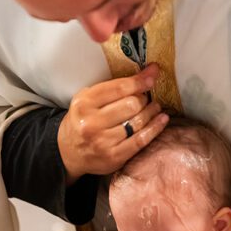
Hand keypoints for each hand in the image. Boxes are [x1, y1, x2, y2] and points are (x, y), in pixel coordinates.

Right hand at [57, 66, 169, 182]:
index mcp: (84, 103)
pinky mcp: (113, 157)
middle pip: (131, 104)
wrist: (68, 152)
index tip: (153, 73)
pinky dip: (155, 128)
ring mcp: (103, 142)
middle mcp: (91, 123)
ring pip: (137, 121)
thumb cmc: (82, 121)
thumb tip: (146, 74)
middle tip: (147, 97)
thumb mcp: (87, 99)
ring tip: (155, 107)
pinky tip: (162, 120)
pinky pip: (140, 140)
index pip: (119, 88)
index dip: (140, 80)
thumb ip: (111, 88)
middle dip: (144, 98)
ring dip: (151, 112)